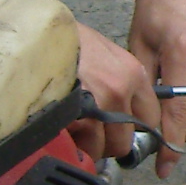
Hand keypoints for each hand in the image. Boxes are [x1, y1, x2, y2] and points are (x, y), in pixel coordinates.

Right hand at [72, 24, 159, 167]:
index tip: (120, 128)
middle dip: (107, 143)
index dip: (132, 127)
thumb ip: (119, 79)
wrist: (36, 36)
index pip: (150, 118)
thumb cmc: (65, 40)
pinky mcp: (72, 117)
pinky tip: (62, 129)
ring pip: (100, 148)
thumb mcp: (102, 49)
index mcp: (132, 73)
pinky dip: (70, 144)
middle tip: (92, 134)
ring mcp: (96, 106)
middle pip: (124, 140)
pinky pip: (77, 146)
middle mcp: (119, 91)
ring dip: (86, 145)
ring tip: (73, 130)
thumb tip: (122, 108)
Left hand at [123, 0, 185, 178]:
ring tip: (173, 110)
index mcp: (185, 50)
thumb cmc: (156, 5)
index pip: (180, 113)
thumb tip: (145, 127)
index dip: (171, 144)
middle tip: (161, 133)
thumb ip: (144, 88)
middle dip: (182, 135)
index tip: (164, 165)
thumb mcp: (138, 45)